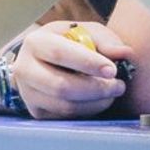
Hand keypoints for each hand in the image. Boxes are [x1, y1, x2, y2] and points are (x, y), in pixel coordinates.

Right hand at [13, 21, 131, 119]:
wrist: (44, 60)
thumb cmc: (69, 43)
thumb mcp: (85, 32)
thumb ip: (104, 40)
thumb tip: (124, 52)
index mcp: (35, 43)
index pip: (59, 53)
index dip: (87, 63)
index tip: (112, 70)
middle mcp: (25, 69)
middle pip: (61, 86)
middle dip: (96, 89)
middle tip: (118, 86)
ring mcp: (28, 93)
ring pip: (65, 106)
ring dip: (95, 103)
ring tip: (112, 94)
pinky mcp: (36, 112)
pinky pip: (66, 117)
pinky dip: (88, 111)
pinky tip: (98, 101)